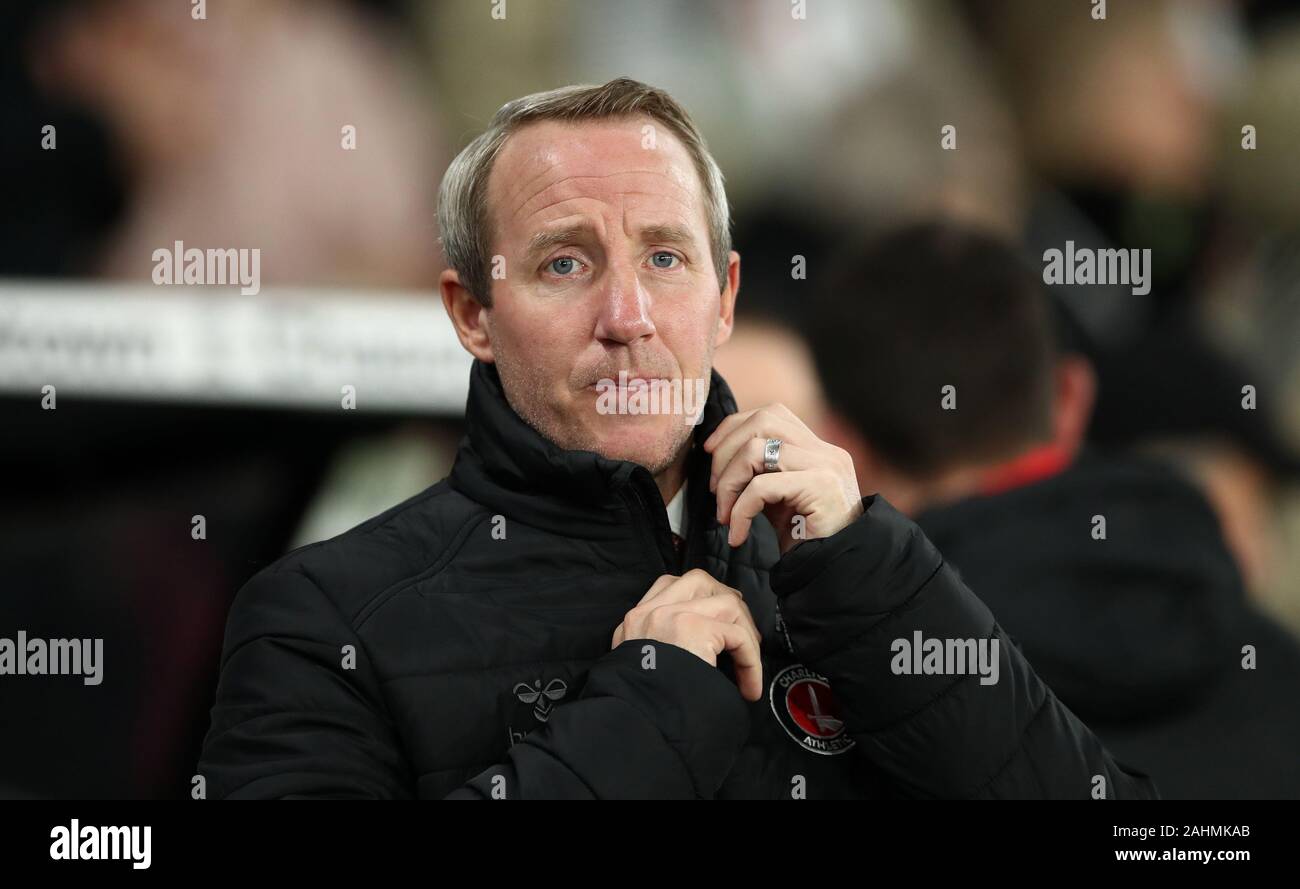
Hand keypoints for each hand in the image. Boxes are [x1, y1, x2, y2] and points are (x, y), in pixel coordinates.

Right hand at [611, 570, 763, 700]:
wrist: (634, 725)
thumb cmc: (644, 708)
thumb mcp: (639, 669)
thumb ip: (659, 650)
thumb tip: (702, 651)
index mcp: (635, 621)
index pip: (669, 586)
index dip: (702, 599)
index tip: (719, 625)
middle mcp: (649, 613)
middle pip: (699, 581)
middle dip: (729, 603)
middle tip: (744, 635)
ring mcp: (670, 617)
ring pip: (726, 603)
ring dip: (747, 634)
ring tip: (749, 665)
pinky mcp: (692, 629)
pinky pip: (738, 635)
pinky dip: (751, 660)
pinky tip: (749, 685)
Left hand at [704, 403, 862, 553]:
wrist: (837, 572)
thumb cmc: (805, 540)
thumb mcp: (779, 497)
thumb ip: (760, 471)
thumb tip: (717, 452)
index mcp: (817, 448)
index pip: (771, 414)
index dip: (734, 427)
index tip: (710, 453)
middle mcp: (826, 450)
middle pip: (763, 421)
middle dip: (726, 452)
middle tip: (716, 491)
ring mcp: (826, 466)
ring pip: (757, 450)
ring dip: (729, 482)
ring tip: (725, 515)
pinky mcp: (820, 488)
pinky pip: (762, 487)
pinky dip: (740, 510)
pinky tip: (737, 534)